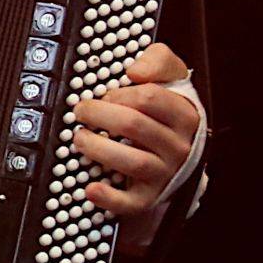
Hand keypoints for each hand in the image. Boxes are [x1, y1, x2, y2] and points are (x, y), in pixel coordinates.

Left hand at [72, 42, 198, 225]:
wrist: (183, 157)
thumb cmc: (168, 114)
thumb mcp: (172, 79)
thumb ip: (158, 60)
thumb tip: (134, 70)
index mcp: (183, 114)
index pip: (149, 97)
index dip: (119, 93)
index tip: (104, 94)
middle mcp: (178, 145)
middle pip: (133, 126)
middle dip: (99, 115)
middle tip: (80, 112)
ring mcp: (164, 173)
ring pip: (131, 161)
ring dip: (98, 148)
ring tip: (79, 138)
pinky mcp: (149, 197)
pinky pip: (130, 202)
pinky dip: (109, 197)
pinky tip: (91, 188)